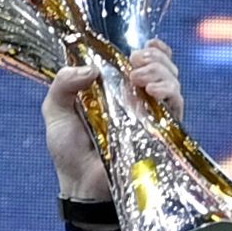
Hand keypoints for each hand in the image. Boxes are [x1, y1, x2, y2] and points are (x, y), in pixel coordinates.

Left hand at [42, 40, 183, 201]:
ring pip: (172, 83)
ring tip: (139, 77)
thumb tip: (91, 68)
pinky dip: (168, 92)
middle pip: (162, 67)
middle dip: (154, 58)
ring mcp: (151, 116)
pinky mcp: (160, 134)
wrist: (80, 184)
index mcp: (116, 88)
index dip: (151, 50)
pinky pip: (176, 107)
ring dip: (160, 72)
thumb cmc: (68, 149)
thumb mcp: (55, 109)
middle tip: (135, 62)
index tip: (142, 46)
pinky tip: (152, 91)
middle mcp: (137, 99)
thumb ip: (64, 83)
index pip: (144, 61)